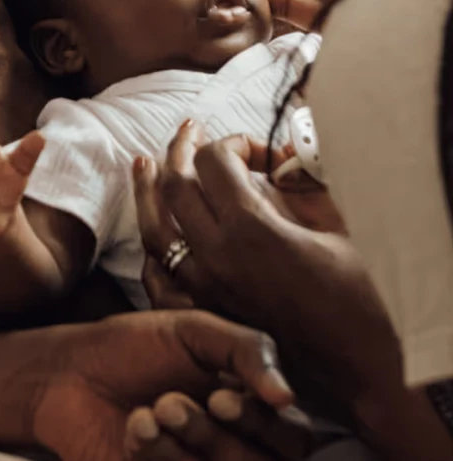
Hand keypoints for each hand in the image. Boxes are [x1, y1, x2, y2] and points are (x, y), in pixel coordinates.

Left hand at [33, 308, 310, 460]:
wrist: (69, 374)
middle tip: (168, 401)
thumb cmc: (134, 346)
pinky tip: (136, 431)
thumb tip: (288, 397)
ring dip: (186, 447)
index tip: (220, 397)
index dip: (261, 423)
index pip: (295, 436)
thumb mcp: (194, 331)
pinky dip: (160, 459)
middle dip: (214, 437)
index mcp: (252, 406)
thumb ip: (248, 350)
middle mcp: (236, 446)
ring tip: (147, 412)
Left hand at [134, 123, 401, 423]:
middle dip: (182, 151)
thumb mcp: (337, 225)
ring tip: (144, 163)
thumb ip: (301, 184)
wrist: (358, 371)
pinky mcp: (204, 315)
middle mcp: (218, 256)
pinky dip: (154, 245)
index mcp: (252, 228)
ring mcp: (205, 289)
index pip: (213, 160)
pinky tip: (152, 227)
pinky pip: (160, 277)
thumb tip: (282, 158)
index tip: (259, 153)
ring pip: (156, 228)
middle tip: (190, 131)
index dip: (234, 144)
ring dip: (149, 189)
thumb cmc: (358, 297)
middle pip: (176, 185)